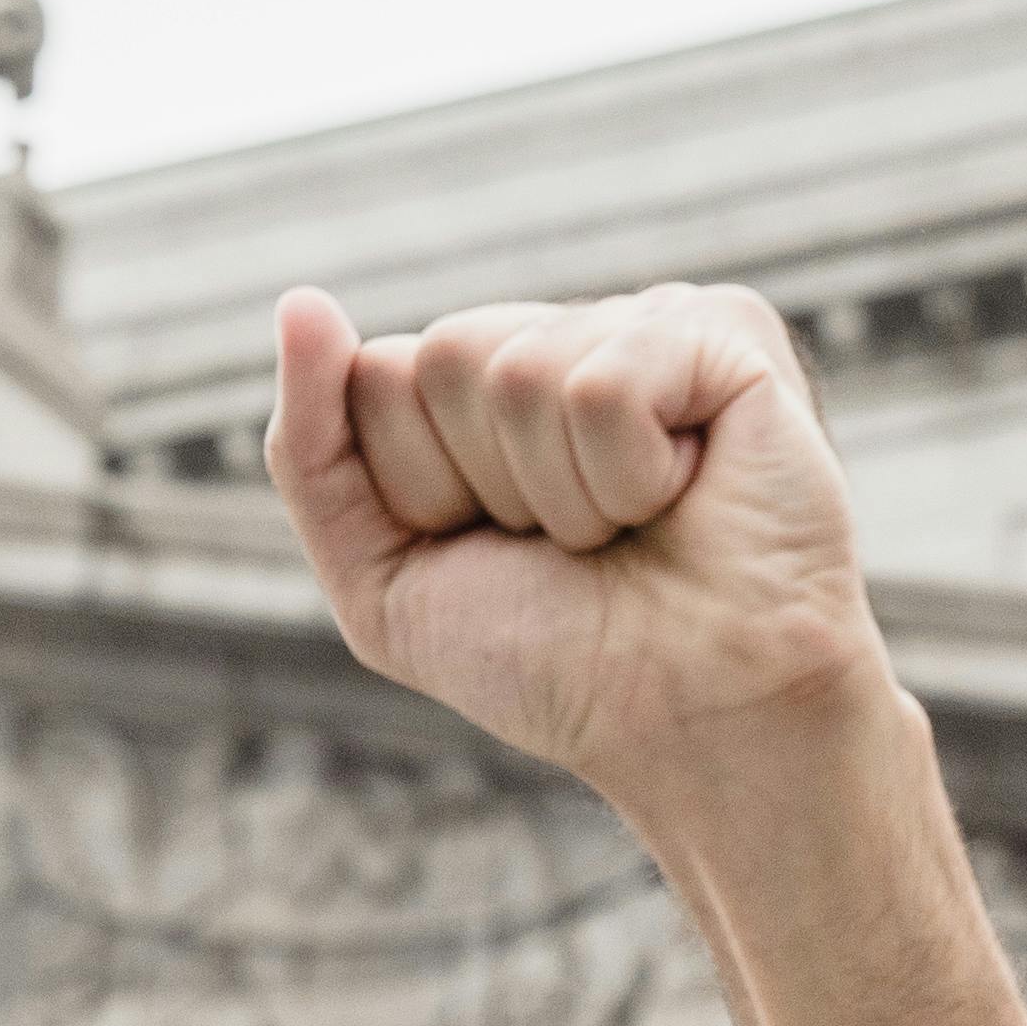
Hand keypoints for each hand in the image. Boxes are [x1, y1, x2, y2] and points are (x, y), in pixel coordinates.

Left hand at [263, 280, 882, 829]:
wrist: (695, 725)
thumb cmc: (556, 664)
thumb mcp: (384, 580)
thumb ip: (311, 449)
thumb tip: (299, 300)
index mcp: (484, 382)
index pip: (376, 376)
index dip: (420, 491)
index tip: (503, 552)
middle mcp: (564, 335)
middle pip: (441, 358)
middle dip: (488, 488)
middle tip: (578, 547)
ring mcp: (648, 320)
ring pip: (516, 370)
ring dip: (564, 498)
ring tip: (635, 531)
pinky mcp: (727, 327)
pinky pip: (604, 385)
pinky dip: (630, 478)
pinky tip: (689, 497)